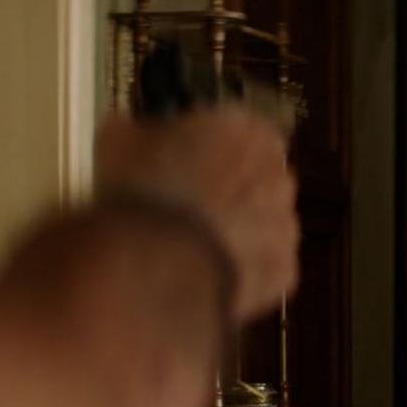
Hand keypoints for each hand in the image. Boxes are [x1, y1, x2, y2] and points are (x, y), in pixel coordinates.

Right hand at [96, 109, 299, 321]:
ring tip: (196, 248)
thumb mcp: (118, 141)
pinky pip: (264, 269)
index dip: (213, 148)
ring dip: (241, 233)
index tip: (187, 161)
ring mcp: (287, 226)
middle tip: (192, 207)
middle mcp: (279, 174)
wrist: (158, 263)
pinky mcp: (285, 273)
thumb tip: (135, 133)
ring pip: (265, 226)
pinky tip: (209, 277)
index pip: (240, 130)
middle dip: (233, 190)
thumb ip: (142, 132)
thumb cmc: (140, 189)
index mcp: (247, 129)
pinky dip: (243, 273)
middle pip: (259, 178)